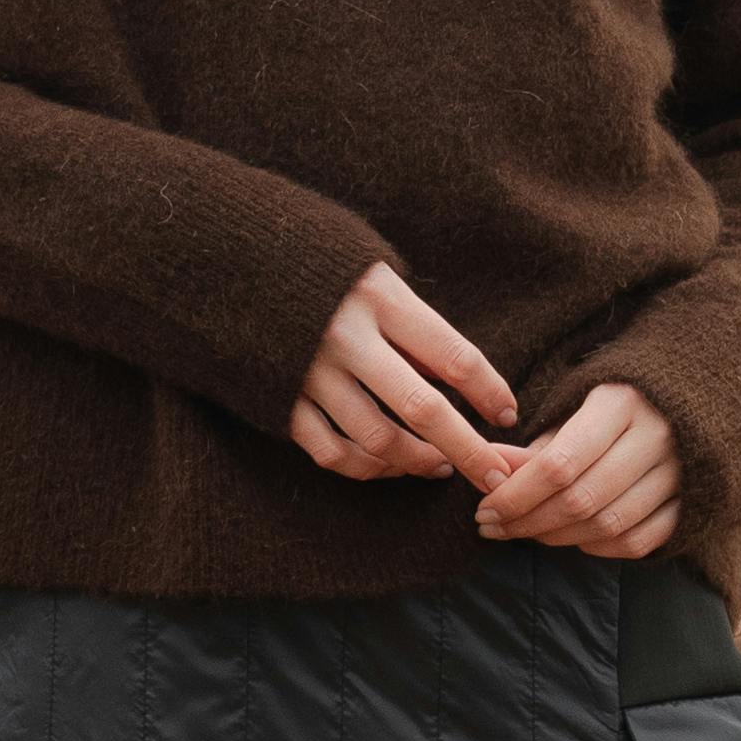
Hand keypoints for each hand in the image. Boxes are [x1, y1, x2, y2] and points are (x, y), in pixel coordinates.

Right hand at [292, 259, 520, 488]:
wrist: (230, 263)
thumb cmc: (321, 269)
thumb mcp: (375, 278)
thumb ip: (413, 328)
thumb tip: (456, 384)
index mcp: (379, 298)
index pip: (453, 355)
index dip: (489, 391)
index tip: (509, 415)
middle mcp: (347, 338)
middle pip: (422, 408)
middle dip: (468, 450)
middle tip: (496, 477)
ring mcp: (310, 373)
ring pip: (377, 439)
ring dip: (417, 462)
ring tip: (441, 466)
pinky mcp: (281, 400)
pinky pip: (332, 452)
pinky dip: (366, 468)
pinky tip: (389, 466)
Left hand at [472, 379, 682, 562]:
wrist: (693, 397)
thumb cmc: (617, 403)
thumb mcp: (575, 407)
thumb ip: (535, 445)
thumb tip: (491, 474)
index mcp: (621, 403)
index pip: (560, 463)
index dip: (516, 495)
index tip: (485, 510)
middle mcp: (656, 437)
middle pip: (582, 500)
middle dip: (528, 521)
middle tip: (495, 528)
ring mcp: (680, 473)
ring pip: (608, 525)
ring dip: (557, 538)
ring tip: (526, 532)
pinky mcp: (692, 501)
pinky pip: (638, 541)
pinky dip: (599, 548)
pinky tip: (573, 538)